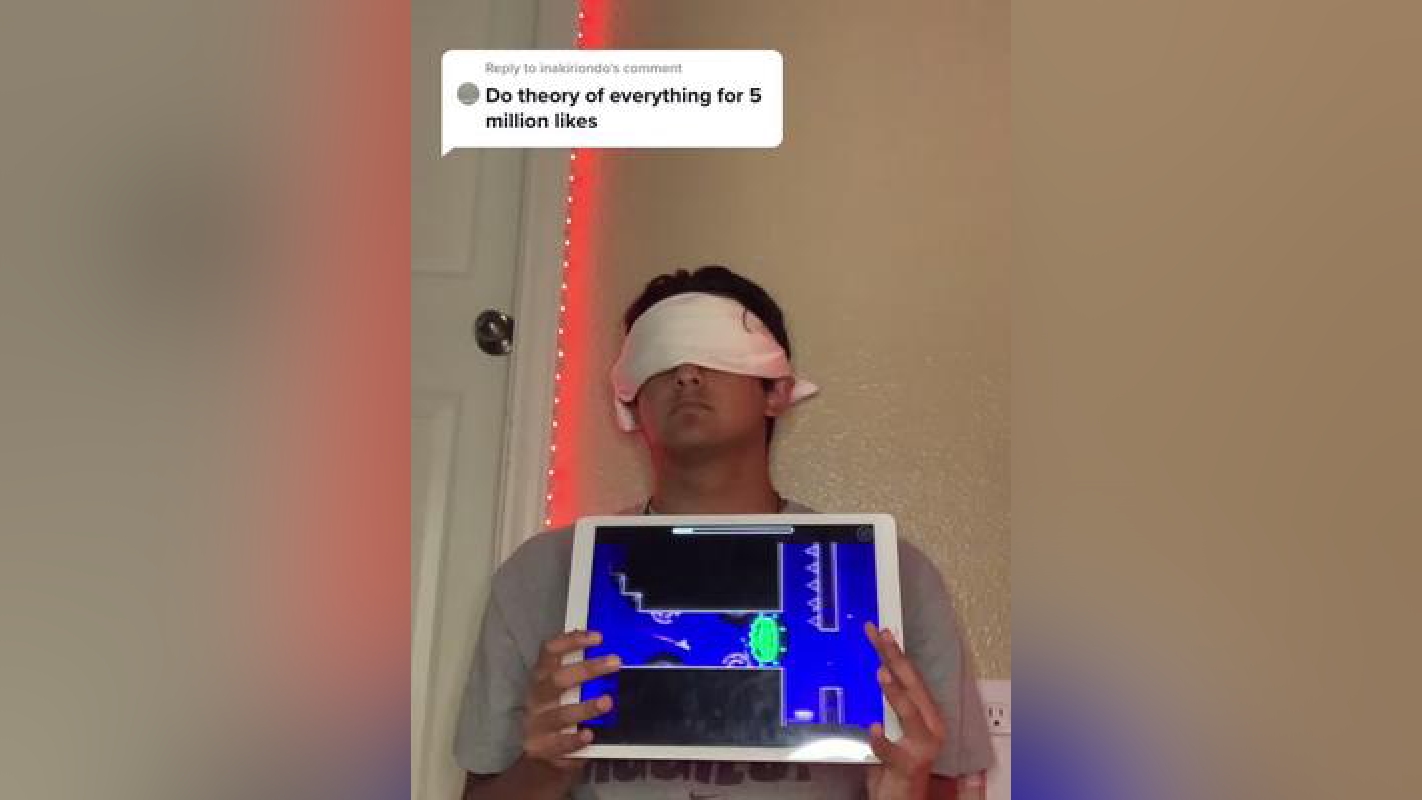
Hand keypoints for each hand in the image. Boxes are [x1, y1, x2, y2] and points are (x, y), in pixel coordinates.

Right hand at [521, 629, 621, 773]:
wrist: (540, 752)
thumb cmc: (556, 712)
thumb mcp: (561, 690)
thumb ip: (577, 671)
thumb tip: (607, 652)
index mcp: (540, 678)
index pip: (550, 652)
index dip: (571, 641)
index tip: (598, 637)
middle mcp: (536, 698)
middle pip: (558, 679)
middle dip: (587, 669)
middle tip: (615, 663)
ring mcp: (537, 724)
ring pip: (561, 714)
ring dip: (585, 707)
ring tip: (608, 702)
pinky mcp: (542, 748)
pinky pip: (560, 743)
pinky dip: (575, 739)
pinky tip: (589, 735)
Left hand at [863, 622, 945, 799]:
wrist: (902, 799)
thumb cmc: (897, 763)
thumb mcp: (894, 727)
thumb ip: (888, 705)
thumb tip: (875, 672)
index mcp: (927, 715)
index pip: (911, 677)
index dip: (896, 652)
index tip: (880, 632)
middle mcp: (930, 728)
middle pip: (913, 687)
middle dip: (896, 659)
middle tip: (880, 636)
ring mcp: (921, 748)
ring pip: (911, 714)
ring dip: (896, 693)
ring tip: (882, 673)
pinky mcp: (908, 767)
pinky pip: (893, 752)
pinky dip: (882, 740)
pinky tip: (872, 730)